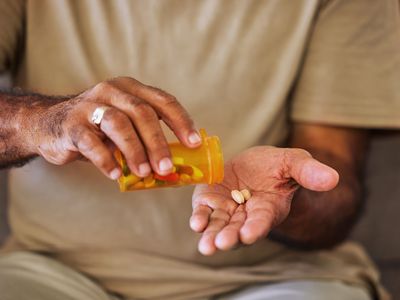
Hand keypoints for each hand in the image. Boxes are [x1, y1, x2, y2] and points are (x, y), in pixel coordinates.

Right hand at [29, 77, 200, 178]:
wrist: (51, 124)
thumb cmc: (98, 128)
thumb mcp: (125, 125)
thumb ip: (146, 138)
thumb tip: (175, 167)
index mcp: (132, 90)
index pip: (163, 101)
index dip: (181, 121)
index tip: (194, 143)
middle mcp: (112, 91)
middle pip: (142, 113)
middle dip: (158, 142)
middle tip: (167, 167)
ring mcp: (90, 105)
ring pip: (119, 124)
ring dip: (135, 151)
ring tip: (144, 172)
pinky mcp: (71, 124)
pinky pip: (91, 142)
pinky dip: (105, 159)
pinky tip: (114, 174)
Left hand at [190, 146, 338, 254]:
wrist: (255, 164)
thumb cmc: (278, 166)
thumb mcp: (294, 162)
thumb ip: (309, 172)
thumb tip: (333, 178)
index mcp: (268, 208)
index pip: (262, 221)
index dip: (256, 227)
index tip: (249, 233)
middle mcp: (246, 215)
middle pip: (237, 230)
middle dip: (229, 237)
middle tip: (221, 244)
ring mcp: (227, 209)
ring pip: (219, 226)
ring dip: (212, 235)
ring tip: (207, 246)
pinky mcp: (210, 200)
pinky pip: (204, 212)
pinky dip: (200, 218)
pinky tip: (197, 223)